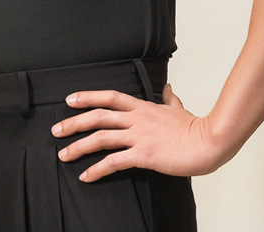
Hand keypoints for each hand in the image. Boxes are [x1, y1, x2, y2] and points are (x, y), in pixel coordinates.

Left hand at [50, 84, 225, 181]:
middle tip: (56, 130)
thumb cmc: (194, 127)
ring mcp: (139, 136)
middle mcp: (136, 119)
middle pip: (98, 116)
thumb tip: (167, 88)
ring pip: (101, 138)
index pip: (109, 97)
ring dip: (79, 146)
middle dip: (74, 122)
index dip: (88, 97)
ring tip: (64, 154)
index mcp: (142, 107)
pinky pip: (114, 162)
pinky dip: (97, 169)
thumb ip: (169, 98)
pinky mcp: (144, 155)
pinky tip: (86, 176)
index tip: (70, 100)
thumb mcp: (178, 107)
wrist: (207, 142)